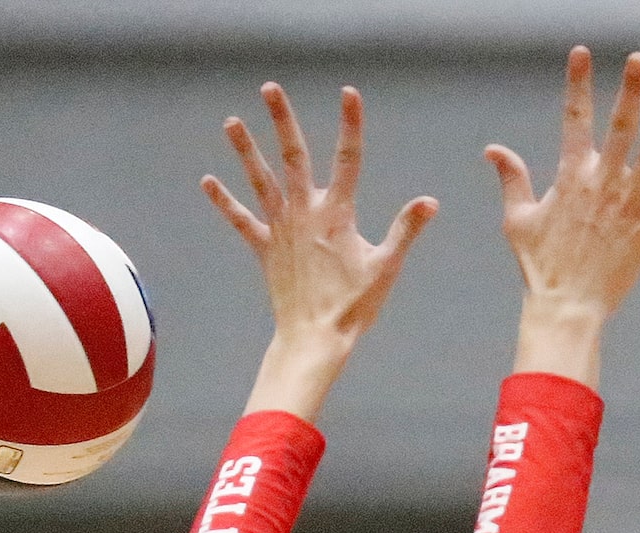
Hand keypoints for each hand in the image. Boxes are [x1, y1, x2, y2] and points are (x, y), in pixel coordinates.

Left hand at [205, 83, 438, 421]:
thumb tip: (430, 201)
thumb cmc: (354, 306)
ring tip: (231, 121)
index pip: (348, 158)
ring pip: (261, 180)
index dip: (350, 123)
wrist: (316, 337)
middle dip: (282, 120)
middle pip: (293, 156)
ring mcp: (281, 229)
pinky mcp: (265, 248)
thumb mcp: (386, 266)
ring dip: (246, 150)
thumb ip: (406, 229)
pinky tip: (208, 182)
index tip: (349, 93)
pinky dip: (225, 201)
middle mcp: (305, 212)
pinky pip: (242, 220)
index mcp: (338, 213)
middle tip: (270, 88)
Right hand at [487, 48, 639, 387]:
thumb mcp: (518, 220)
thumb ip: (512, 179)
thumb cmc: (540, 267)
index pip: (573, 119)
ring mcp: (628, 204)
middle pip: (618, 127)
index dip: (578, 84)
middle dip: (629, 91)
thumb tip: (493, 149)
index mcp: (570, 177)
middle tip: (639, 58)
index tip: (582, 53)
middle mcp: (602, 183)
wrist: (568, 307)